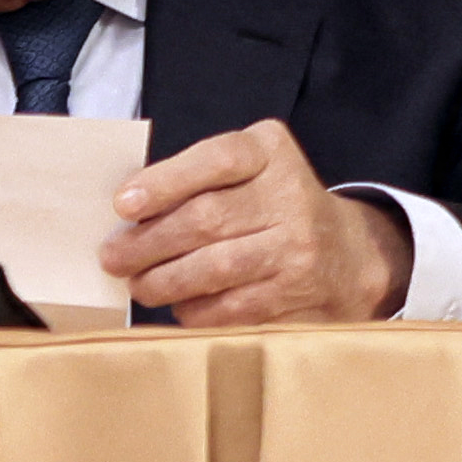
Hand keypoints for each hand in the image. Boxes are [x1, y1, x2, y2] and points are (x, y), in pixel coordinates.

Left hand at [103, 121, 407, 327]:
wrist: (347, 254)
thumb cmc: (271, 207)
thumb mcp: (246, 172)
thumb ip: (195, 181)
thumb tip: (126, 214)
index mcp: (270, 151)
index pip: (217, 159)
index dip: (165, 182)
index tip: (123, 204)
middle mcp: (290, 194)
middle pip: (206, 218)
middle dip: (148, 243)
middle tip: (114, 257)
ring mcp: (297, 246)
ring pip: (215, 267)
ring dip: (164, 282)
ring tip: (138, 285)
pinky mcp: (294, 292)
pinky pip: (229, 307)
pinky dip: (193, 310)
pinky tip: (178, 305)